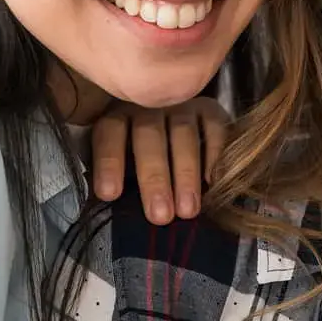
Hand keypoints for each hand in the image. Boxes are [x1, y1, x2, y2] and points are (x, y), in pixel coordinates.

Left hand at [91, 97, 229, 223]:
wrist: (177, 128)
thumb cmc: (141, 157)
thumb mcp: (123, 163)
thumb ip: (119, 179)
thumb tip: (106, 210)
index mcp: (119, 115)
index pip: (110, 132)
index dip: (109, 162)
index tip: (110, 194)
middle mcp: (150, 105)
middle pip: (150, 136)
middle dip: (154, 177)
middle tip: (160, 215)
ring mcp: (181, 105)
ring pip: (183, 134)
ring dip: (185, 174)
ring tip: (187, 210)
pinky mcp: (209, 109)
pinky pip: (214, 127)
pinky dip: (215, 155)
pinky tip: (213, 182)